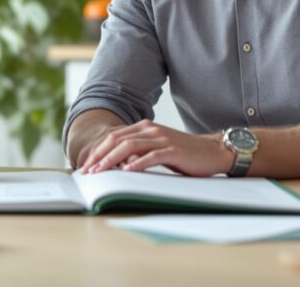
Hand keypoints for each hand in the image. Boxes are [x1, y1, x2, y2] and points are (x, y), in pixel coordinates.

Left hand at [79, 120, 233, 176]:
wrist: (213, 152)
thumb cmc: (184, 155)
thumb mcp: (158, 150)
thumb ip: (139, 152)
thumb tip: (117, 164)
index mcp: (145, 128)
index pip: (114, 136)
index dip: (98, 149)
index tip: (86, 164)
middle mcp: (151, 130)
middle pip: (117, 139)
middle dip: (99, 155)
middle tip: (87, 170)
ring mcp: (162, 139)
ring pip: (129, 146)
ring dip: (112, 159)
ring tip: (100, 171)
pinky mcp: (173, 150)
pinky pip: (151, 156)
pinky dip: (137, 163)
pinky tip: (127, 171)